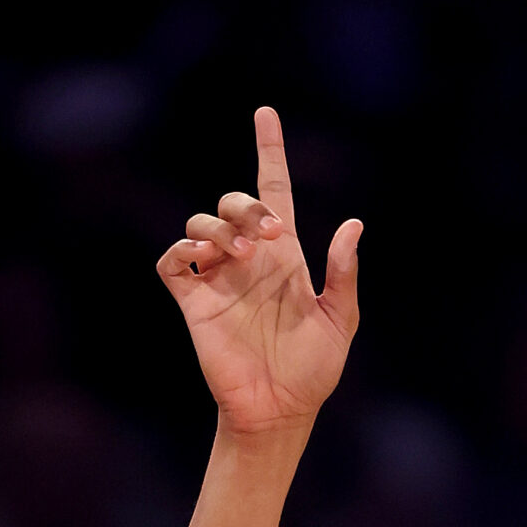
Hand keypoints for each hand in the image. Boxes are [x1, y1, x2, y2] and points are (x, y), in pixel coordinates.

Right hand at [157, 107, 359, 435]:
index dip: (270, 151)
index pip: (275, 191)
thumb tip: (352, 226)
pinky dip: (183, 252)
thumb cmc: (313, 372)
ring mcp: (219, 280)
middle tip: (271, 235)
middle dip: (247, 204)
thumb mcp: (339, 322)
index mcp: (286, 258)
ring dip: (218, 227)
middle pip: (235, 201)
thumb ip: (343, 275)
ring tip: (240, 255)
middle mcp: (249, 261)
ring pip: (200, 223)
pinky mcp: (194, 303)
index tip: (266, 114)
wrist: (281, 411)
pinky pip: (173, 261)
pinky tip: (204, 262)